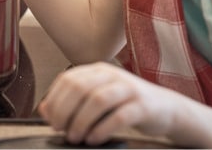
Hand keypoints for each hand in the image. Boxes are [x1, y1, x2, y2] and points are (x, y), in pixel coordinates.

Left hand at [39, 63, 177, 144]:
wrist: (166, 108)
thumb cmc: (128, 105)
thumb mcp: (99, 98)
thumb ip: (74, 101)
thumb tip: (45, 109)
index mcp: (98, 71)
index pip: (68, 79)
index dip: (55, 99)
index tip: (50, 119)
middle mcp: (112, 75)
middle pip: (80, 88)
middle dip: (64, 110)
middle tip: (60, 130)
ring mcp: (128, 89)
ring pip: (98, 100)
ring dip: (81, 121)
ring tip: (75, 137)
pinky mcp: (142, 106)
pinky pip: (119, 116)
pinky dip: (102, 129)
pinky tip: (94, 139)